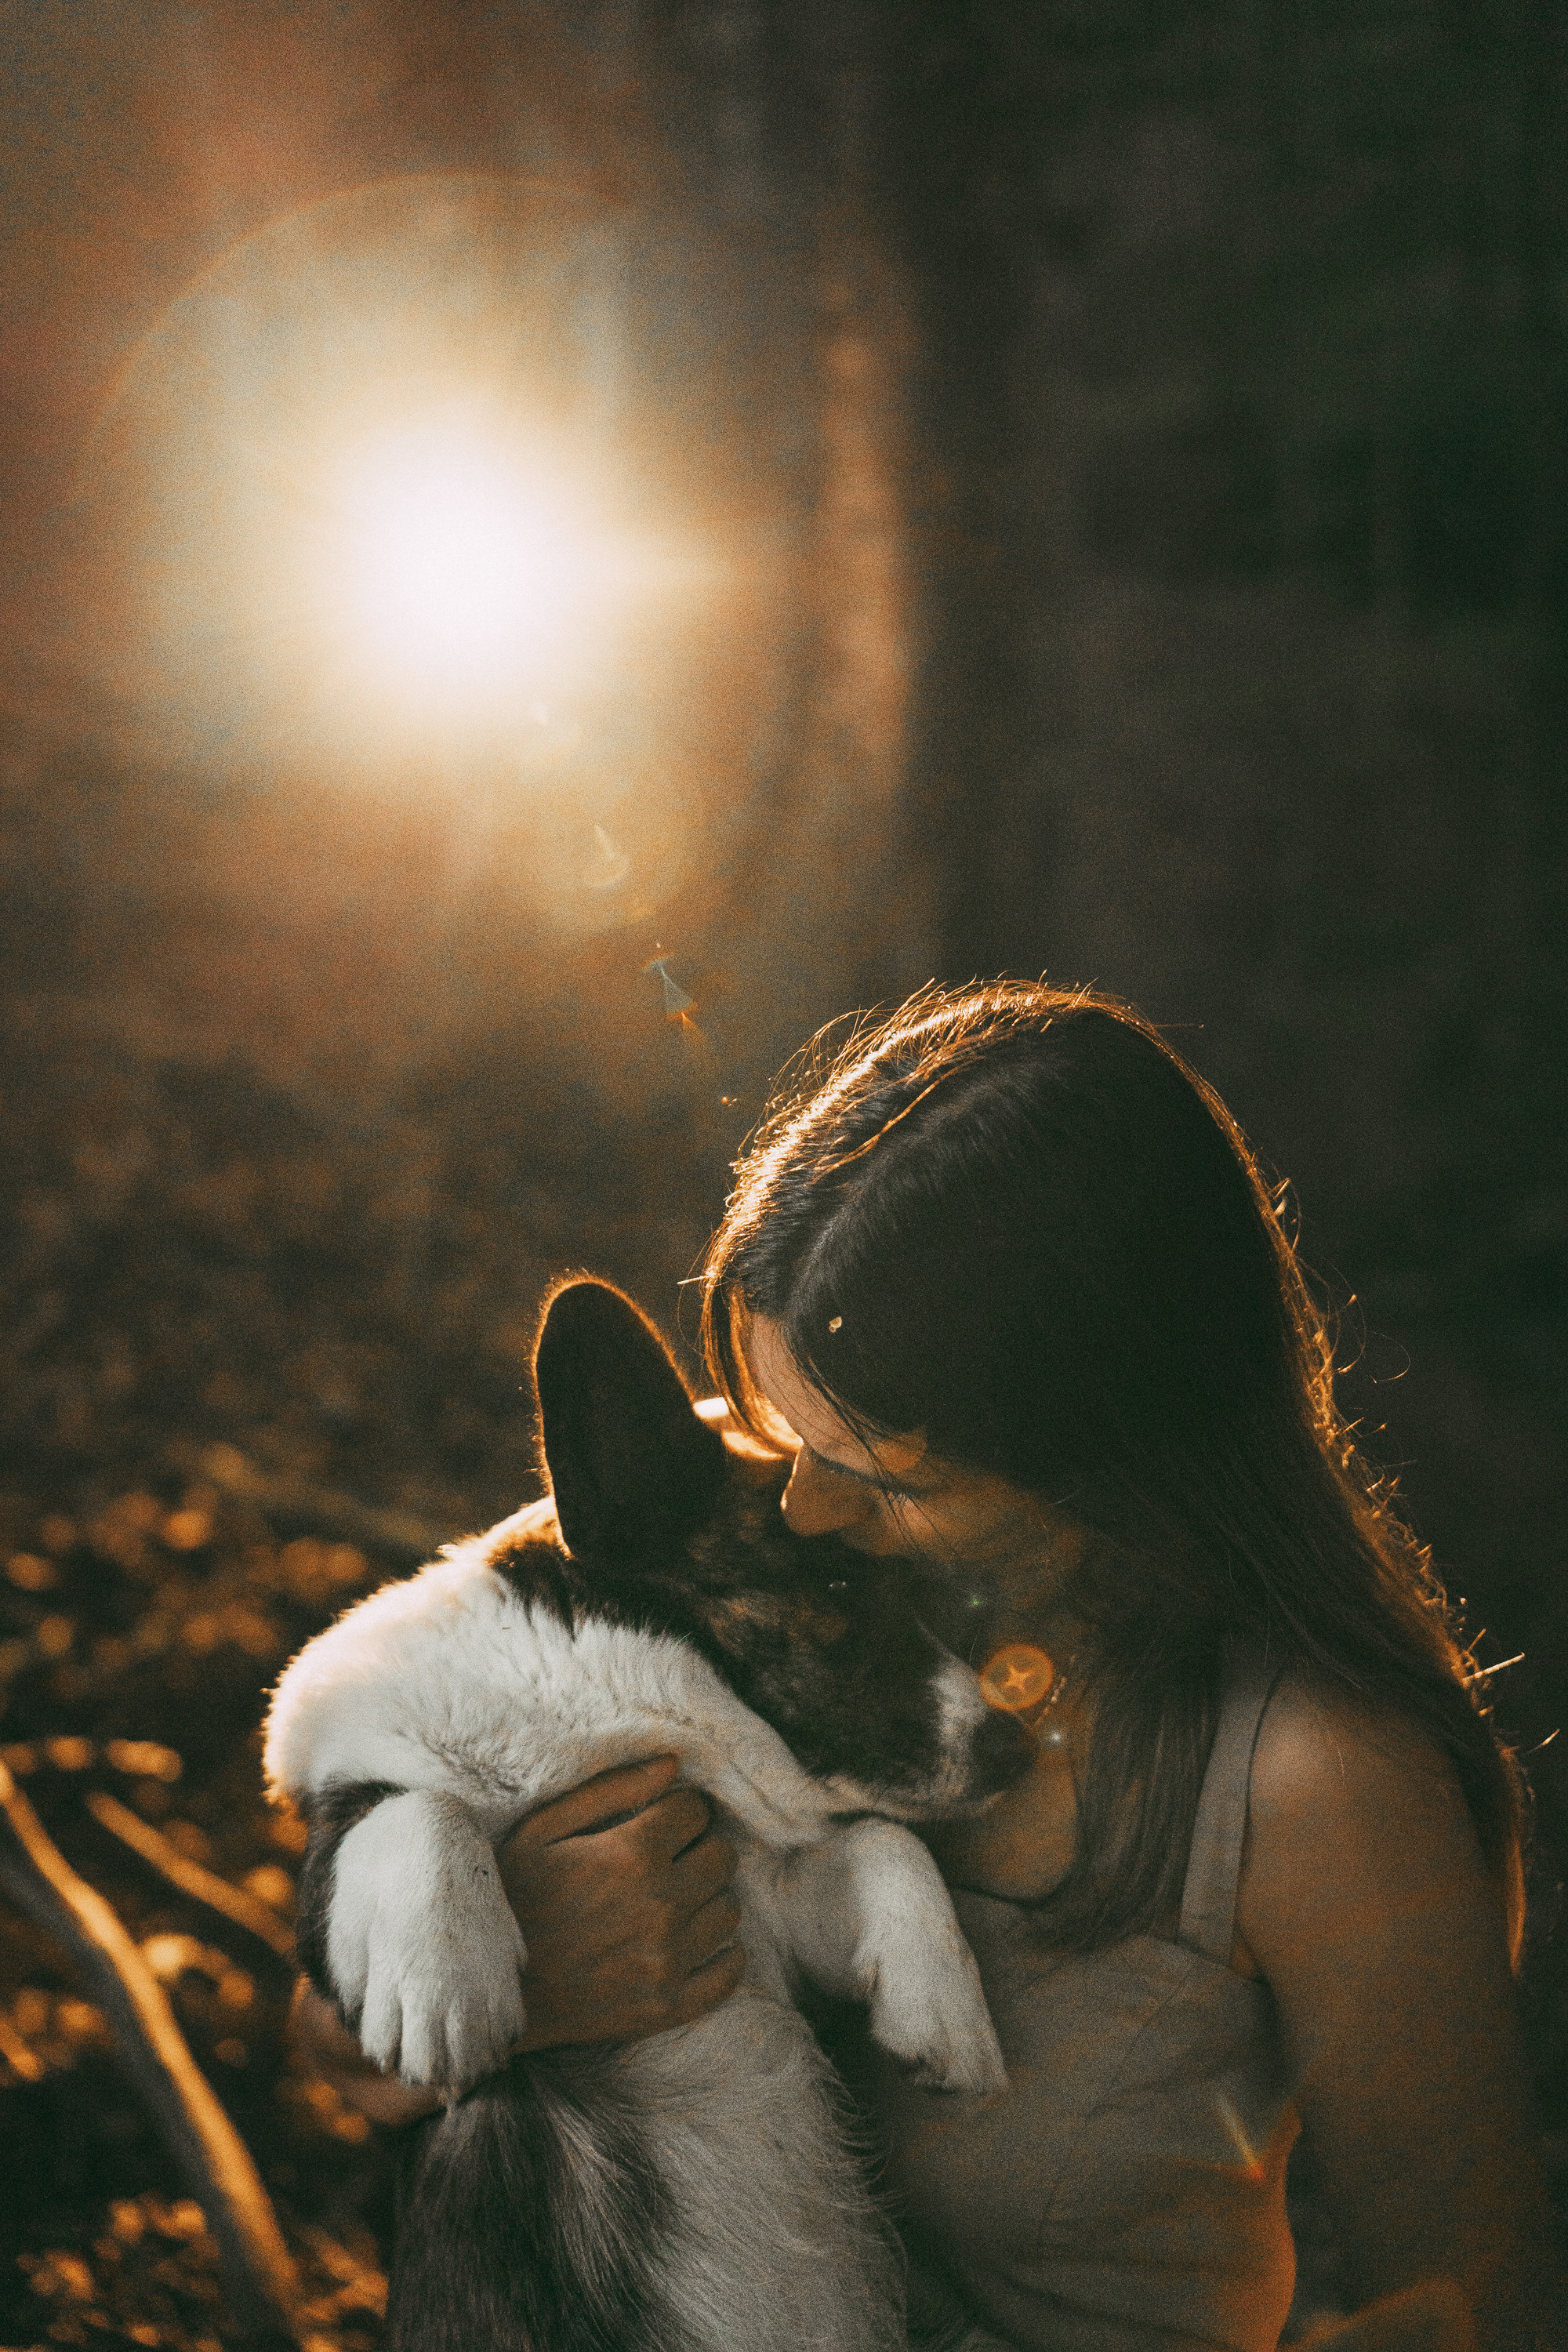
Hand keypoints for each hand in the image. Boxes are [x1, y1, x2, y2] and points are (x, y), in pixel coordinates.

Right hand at [287, 1755, 744, 2124]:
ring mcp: (669, 1960)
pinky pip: (728, 1973)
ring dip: (707, 1898)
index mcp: (634, 1853)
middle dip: (698, 1848)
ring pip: (728, 1910)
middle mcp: (662, 1905)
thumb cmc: (508, 1899)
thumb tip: (673, 1764)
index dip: (677, 1810)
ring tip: (671, 1900)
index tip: (658, 1821)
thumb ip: (611, 1790)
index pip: (697, 1811)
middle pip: (722, 1856)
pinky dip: (721, 1955)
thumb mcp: (541, 1830)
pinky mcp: (668, 2006)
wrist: (486, 1992)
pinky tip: (690, 1944)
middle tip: (666, 1859)